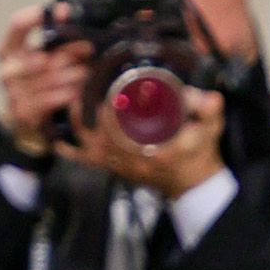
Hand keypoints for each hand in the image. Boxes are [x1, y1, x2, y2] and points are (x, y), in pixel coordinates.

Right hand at [0, 7, 91, 155]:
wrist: (25, 119)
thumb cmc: (36, 80)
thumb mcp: (41, 55)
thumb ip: (53, 37)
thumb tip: (66, 11)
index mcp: (8, 49)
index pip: (17, 24)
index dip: (38, 16)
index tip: (63, 12)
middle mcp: (7, 68)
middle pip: (41, 54)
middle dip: (68, 52)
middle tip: (88, 48)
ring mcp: (13, 91)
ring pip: (49, 78)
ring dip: (71, 75)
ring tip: (86, 72)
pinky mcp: (22, 111)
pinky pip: (49, 99)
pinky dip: (66, 94)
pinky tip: (76, 91)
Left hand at [76, 79, 226, 198]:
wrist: (193, 185)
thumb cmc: (200, 153)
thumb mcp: (210, 128)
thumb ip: (209, 110)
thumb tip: (209, 97)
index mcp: (156, 150)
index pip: (124, 130)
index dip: (109, 110)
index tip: (104, 89)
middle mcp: (134, 161)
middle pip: (98, 134)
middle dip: (87, 109)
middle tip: (82, 84)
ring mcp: (122, 167)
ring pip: (87, 145)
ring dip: (76, 123)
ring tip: (72, 100)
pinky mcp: (115, 170)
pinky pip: (86, 160)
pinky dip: (70, 149)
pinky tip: (59, 135)